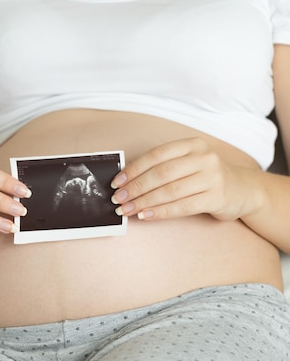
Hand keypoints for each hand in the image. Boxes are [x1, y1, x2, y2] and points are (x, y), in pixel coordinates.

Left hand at [110, 138, 260, 221]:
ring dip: (144, 202)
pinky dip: (161, 212)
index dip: (134, 169)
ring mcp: (212, 177)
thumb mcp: (190, 163)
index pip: (156, 155)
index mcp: (192, 145)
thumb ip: (165, 167)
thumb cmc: (208, 177)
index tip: (117, 182)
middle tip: (118, 199)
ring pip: (170, 191)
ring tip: (128, 210)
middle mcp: (203, 158)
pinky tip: (146, 215)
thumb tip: (128, 180)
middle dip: (135, 188)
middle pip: (161, 173)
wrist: (244, 190)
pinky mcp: (217, 197)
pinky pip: (182, 206)